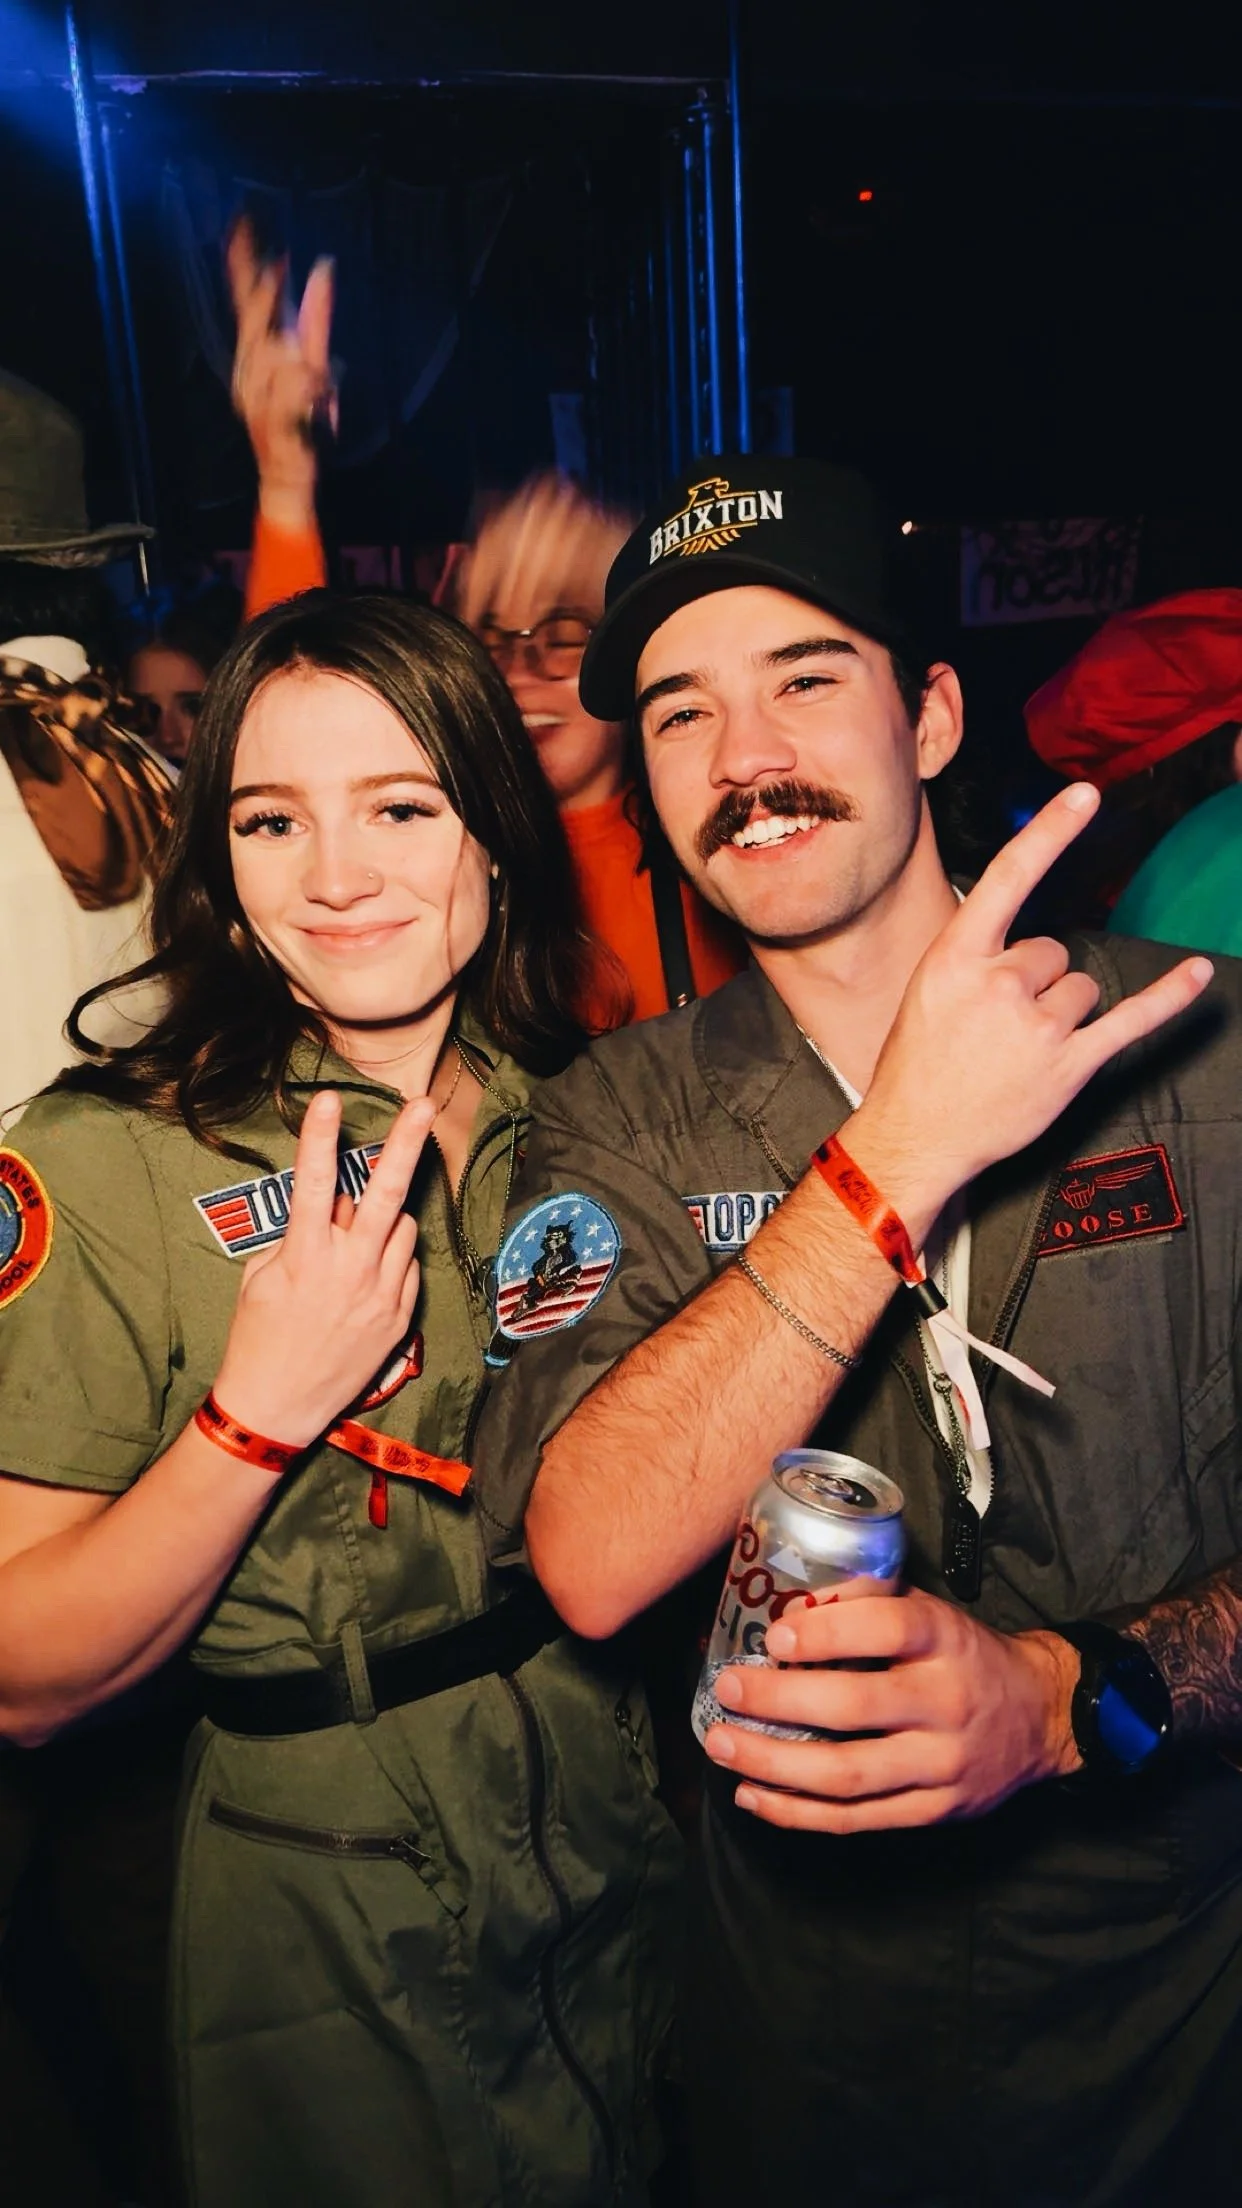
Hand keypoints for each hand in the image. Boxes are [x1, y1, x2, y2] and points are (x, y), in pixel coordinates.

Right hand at [213, 1090, 433, 1449]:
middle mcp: (350, 1270)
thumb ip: (297, 1238)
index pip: (315, 1183)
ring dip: (385, 1221)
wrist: (278, 1408)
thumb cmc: (257, 1338)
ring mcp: (381, 1294)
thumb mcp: (260, 1280)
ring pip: (403, 1228)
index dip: (319, 1138)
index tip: (328, 1099)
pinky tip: (365, 1280)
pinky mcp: (400, 1318)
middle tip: (420, 1106)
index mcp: (306, 1257)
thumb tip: (333, 1211)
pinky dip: (392, 1260)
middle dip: (404, 1145)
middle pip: (385, 1195)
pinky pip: (408, 1267)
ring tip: (355, 1244)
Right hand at [226, 215, 334, 530]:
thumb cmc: (299, 417)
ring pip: (277, 358)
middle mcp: (249, 369)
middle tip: (279, 266)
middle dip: (267, 295)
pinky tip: (313, 389)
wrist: (287, 471)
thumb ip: (317, 317)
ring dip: (296, 358)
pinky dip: (305, 388)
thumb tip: (323, 268)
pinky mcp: (272, 421)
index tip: (241, 225)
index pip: (246, 300)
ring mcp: (255, 396)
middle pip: (255, 322)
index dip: (244, 264)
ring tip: (312, 378)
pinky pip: (291, 392)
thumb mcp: (315, 359)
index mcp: (256, 353)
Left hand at [703, 1588, 1080, 1831]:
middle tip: (727, 1689)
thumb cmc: (964, 1656)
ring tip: (723, 1745)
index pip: (888, 1629)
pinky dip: (797, 1811)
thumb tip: (786, 1594)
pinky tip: (753, 1795)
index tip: (776, 1636)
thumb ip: (868, 1601)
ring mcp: (940, 1764)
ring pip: (848, 1773)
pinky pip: (855, 1819)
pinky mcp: (933, 1811)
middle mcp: (946, 1703)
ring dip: (774, 1763)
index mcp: (946, 1641)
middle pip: (855, 1707)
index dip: (828, 1633)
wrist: (1040, 1717)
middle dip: (779, 1700)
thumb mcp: (932, 1611)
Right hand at [848, 785, 1212, 1242]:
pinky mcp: (1069, 1064)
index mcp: (957, 956)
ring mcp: (1037, 1025)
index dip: (1051, 833)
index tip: (1087, 794)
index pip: (1010, 877)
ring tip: (1022, 1051)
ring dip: (1063, 1013)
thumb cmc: (918, 1064)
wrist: (915, 1135)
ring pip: (1082, 987)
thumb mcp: (927, 989)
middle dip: (1037, 982)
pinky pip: (1130, 1019)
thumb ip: (975, 956)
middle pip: (1054, 951)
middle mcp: (1000, 982)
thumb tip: (1030, 946)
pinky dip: (1169, 996)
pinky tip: (1199, 973)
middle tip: (999, 1026)